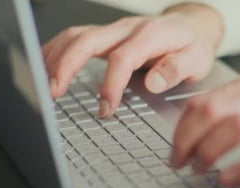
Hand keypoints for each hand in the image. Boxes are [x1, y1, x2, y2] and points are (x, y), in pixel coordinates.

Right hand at [42, 3, 223, 117]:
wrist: (190, 27)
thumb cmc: (192, 45)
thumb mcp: (197, 60)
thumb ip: (177, 69)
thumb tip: (153, 82)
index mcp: (151, 36)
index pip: (123, 57)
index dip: (111, 84)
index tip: (105, 108)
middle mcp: (128, 29)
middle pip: (88, 40)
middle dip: (66, 66)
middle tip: (53, 92)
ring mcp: (114, 30)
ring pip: (75, 36)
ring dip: (55, 58)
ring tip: (42, 84)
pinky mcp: (105, 35)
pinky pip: (74, 38)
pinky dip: (56, 51)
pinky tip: (45, 66)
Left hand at [170, 71, 239, 186]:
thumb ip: (238, 110)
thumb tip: (197, 129)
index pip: (206, 100)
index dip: (182, 126)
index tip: (175, 146)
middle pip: (214, 112)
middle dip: (188, 140)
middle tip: (179, 162)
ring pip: (236, 129)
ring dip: (209, 152)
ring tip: (199, 170)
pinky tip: (227, 180)